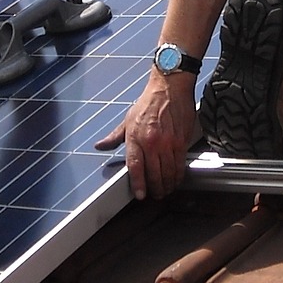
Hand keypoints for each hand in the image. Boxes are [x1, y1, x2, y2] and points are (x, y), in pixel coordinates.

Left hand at [95, 74, 197, 200]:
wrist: (170, 87)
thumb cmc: (149, 102)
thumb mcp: (127, 119)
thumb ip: (114, 137)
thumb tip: (101, 146)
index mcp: (136, 137)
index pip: (136, 167)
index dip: (138, 184)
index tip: (140, 195)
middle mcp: (152, 142)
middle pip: (154, 174)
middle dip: (155, 189)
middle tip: (155, 195)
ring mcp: (169, 143)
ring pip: (169, 172)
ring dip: (167, 185)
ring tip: (165, 190)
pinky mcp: (182, 141)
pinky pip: (180, 164)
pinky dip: (178, 175)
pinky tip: (176, 178)